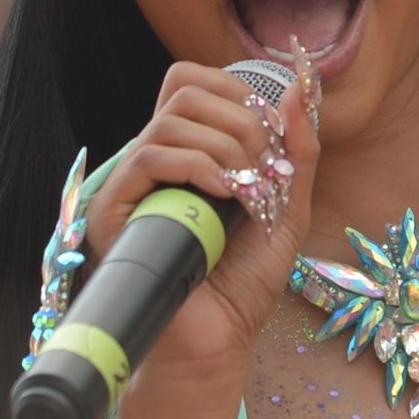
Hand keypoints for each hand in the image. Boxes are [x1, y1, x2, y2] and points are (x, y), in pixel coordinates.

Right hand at [81, 60, 318, 377]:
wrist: (219, 338)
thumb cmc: (246, 280)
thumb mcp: (288, 206)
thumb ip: (299, 150)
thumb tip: (305, 88)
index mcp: (190, 150)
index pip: (192, 81)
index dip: (235, 91)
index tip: (270, 134)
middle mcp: (156, 159)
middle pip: (183, 89)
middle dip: (241, 120)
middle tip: (265, 170)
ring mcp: (133, 183)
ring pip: (170, 121)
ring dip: (226, 147)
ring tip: (248, 191)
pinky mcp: (114, 210)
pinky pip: (149, 157)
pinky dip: (197, 165)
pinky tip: (225, 194)